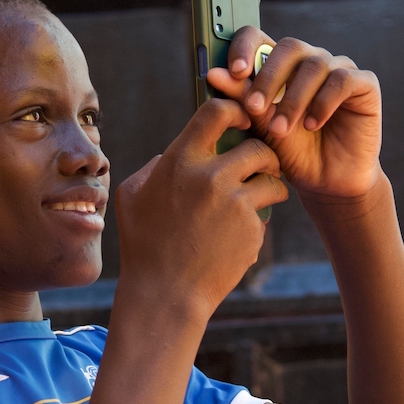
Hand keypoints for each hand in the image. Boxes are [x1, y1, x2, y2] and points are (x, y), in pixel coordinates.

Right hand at [115, 98, 286, 317]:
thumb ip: (153, 169)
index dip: (237, 110)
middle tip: (261, 167)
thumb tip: (170, 155)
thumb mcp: (132, 198)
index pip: (217, 112)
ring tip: (263, 197)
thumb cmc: (143, 246)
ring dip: (271, 186)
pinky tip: (239, 236)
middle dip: (264, 156)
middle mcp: (211, 175)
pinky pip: (266, 214)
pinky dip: (258, 222)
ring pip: (272, 180)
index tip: (245, 120)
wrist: (165, 294)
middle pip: (258, 146)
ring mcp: (235, 202)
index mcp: (180, 161)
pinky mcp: (252, 228)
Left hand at [207, 27, 382, 200]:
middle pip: (289, 46)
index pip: (260, 37)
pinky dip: (323, 103)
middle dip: (268, 77)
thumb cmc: (293, 154)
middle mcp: (310, 61)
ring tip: (282, 130)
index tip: (234, 72)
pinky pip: (342, 80)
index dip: (245, 46)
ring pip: (315, 65)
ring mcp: (338, 69)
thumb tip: (214, 74)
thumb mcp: (262, 128)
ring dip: (293, 99)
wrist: (327, 183)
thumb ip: (242, 100)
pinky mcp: (364, 84)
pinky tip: (312, 125)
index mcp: (281, 66)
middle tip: (256, 108)